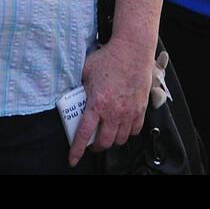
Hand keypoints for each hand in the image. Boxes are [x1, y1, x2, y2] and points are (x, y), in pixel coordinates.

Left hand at [68, 34, 154, 166]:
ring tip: (108, 135)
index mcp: (97, 104)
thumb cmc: (109, 57)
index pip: (84, 135)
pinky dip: (128, 132)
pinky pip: (135, 130)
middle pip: (104, 142)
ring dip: (113, 140)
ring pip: (120, 139)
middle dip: (96, 147)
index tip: (73, 160)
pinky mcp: (141, 107)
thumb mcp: (85, 70)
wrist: (133, 48)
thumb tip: (68, 91)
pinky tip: (124, 127)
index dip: (76, 150)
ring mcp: (129, 111)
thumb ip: (77, 84)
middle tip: (92, 143)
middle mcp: (114, 111)